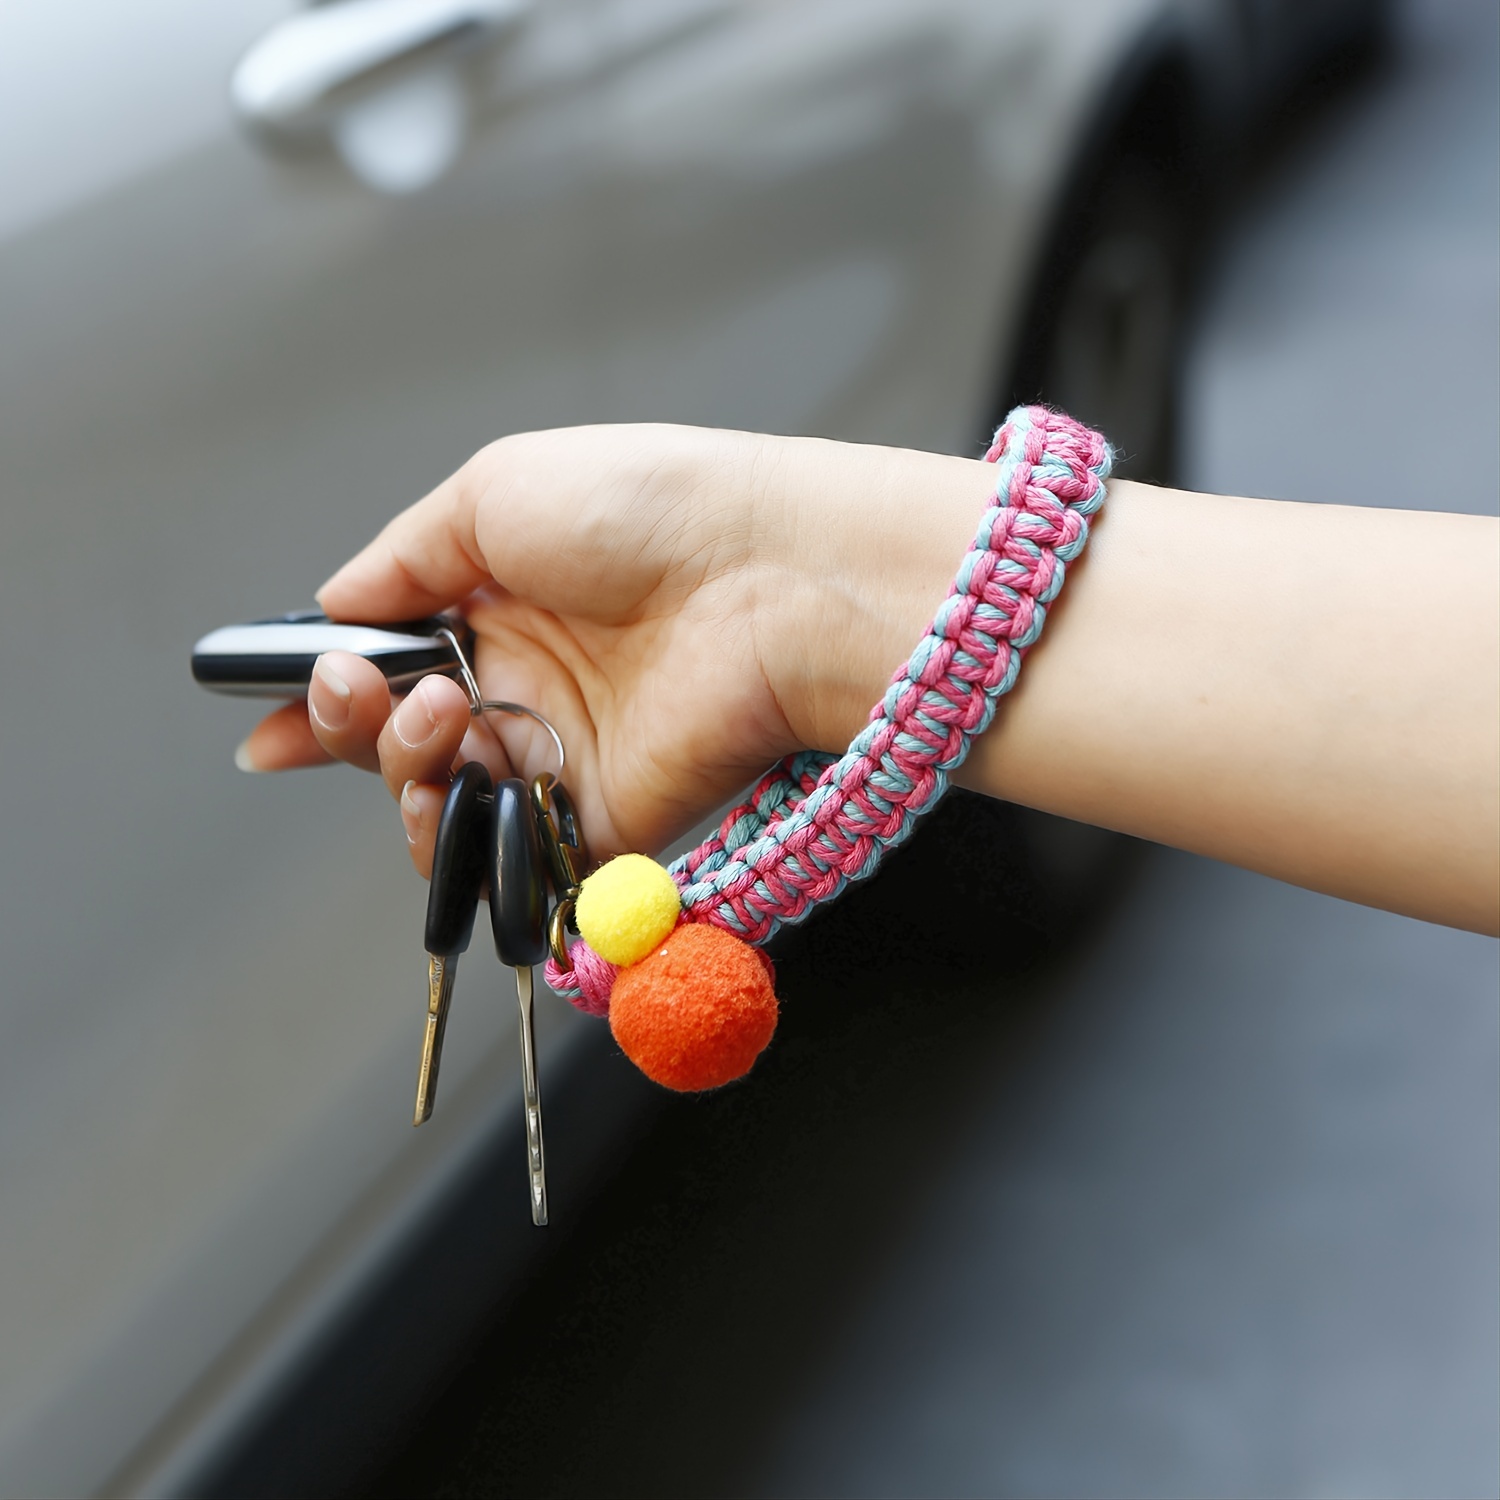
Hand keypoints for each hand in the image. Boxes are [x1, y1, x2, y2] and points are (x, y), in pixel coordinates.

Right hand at [238, 424, 989, 874]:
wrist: (762, 577)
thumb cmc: (645, 508)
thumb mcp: (492, 490)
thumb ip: (402, 558)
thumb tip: (331, 606)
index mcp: (497, 600)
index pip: (390, 662)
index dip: (325, 696)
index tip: (269, 723)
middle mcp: (523, 680)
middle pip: (396, 738)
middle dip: (348, 722)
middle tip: (360, 691)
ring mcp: (557, 751)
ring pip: (434, 798)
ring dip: (399, 764)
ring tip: (439, 712)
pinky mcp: (596, 815)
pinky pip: (500, 854)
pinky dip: (454, 835)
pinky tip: (460, 777)